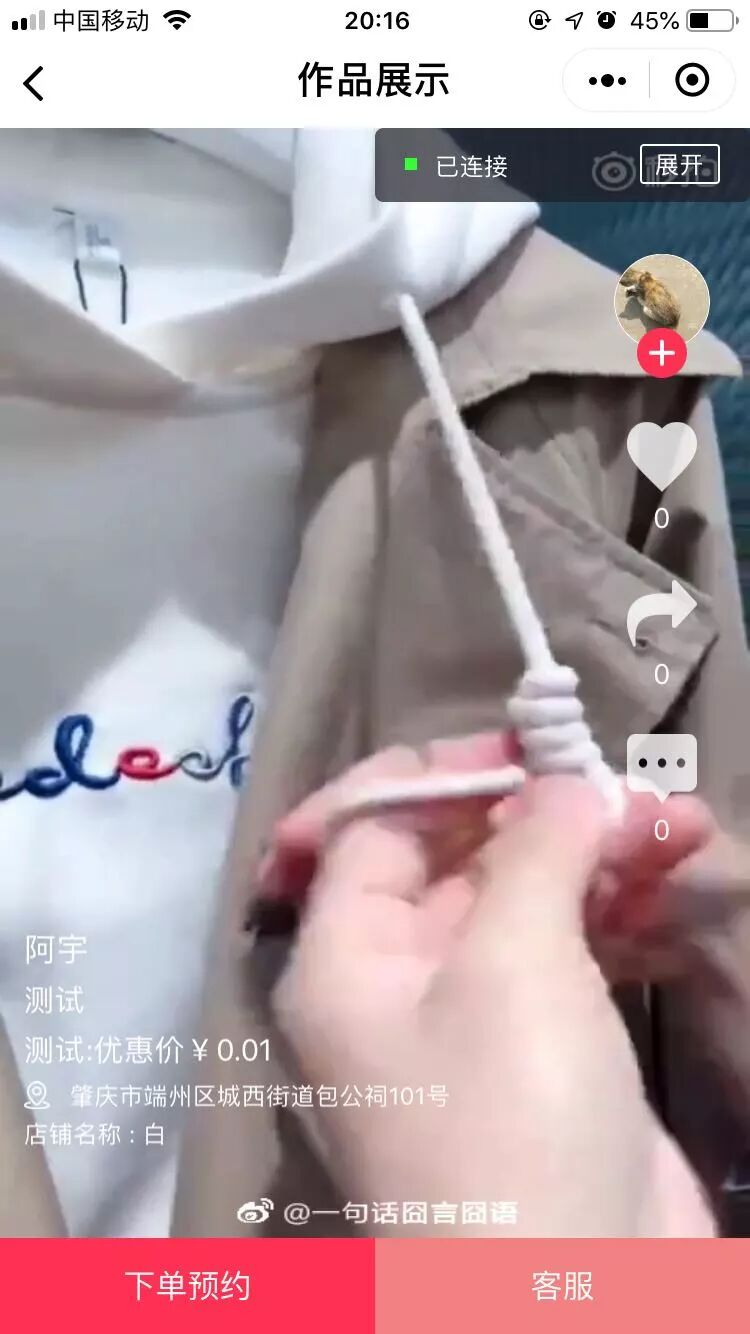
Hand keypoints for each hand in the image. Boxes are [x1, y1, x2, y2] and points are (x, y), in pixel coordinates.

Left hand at [269, 737, 713, 1235]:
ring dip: (597, 852)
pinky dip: (615, 907)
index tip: (529, 747)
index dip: (445, 774)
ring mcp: (471, 1016)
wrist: (577, 1299)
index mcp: (345, 957)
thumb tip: (566, 783)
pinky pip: (567, 948)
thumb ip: (535, 849)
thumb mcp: (512, 962)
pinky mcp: (541, 1048)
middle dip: (543, 810)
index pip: (370, 825)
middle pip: (458, 855)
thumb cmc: (512, 1116)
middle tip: (628, 785)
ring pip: (526, 897)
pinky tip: (673, 874)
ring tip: (681, 823)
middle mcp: (393, 980)